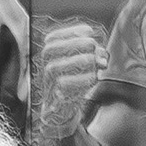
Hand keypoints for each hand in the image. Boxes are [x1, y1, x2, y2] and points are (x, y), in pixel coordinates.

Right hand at [33, 18, 106, 140]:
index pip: (52, 37)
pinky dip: (82, 80)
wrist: (62, 113)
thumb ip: (89, 53)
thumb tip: (101, 51)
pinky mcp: (55, 99)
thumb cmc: (74, 84)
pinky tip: (94, 77)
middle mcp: (44, 69)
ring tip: (98, 64)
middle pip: (50, 49)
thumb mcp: (81, 64)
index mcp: (49, 57)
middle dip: (76, 44)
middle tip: (95, 48)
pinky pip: (63, 86)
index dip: (71, 31)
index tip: (90, 32)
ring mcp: (48, 84)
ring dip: (80, 62)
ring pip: (54, 67)